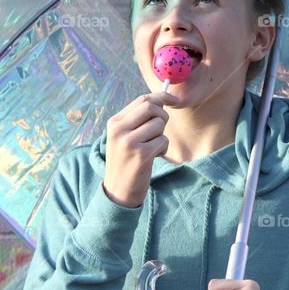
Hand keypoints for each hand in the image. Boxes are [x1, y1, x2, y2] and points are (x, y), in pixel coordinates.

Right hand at [101, 90, 179, 206]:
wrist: (118, 192)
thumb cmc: (126, 162)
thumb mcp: (124, 138)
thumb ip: (138, 119)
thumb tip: (162, 101)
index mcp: (114, 122)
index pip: (141, 100)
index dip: (161, 97)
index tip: (174, 99)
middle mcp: (119, 129)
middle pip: (151, 107)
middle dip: (163, 116)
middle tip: (160, 130)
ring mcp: (128, 142)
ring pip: (159, 124)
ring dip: (162, 136)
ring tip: (152, 148)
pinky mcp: (141, 154)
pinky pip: (163, 140)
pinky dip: (163, 148)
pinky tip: (153, 158)